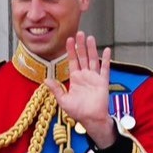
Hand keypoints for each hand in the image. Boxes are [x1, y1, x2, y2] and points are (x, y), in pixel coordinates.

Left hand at [44, 31, 114, 146]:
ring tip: (90, 38)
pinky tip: (107, 51)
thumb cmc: (78, 112)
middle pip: (83, 57)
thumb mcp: (63, 100)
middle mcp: (85, 76)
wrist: (91, 119)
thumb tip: (45, 80)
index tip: (69, 40)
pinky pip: (105, 69)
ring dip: (92, 49)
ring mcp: (94, 78)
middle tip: (79, 33)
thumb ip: (55, 89)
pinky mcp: (103, 82)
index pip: (72, 61)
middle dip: (81, 45)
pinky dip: (106, 60)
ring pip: (93, 60)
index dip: (71, 50)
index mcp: (75, 79)